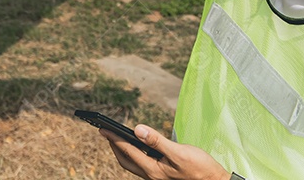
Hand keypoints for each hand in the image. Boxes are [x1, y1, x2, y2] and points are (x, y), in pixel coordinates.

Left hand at [99, 125, 229, 179]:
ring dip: (123, 151)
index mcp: (153, 170)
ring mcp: (156, 177)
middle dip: (114, 146)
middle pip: (125, 160)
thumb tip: (137, 129)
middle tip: (105, 132)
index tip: (103, 129)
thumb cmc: (200, 168)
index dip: (114, 139)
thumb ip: (157, 141)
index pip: (128, 151)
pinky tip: (138, 147)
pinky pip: (141, 164)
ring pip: (132, 164)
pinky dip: (135, 154)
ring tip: (117, 138)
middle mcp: (151, 175)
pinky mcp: (162, 175)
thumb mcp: (179, 152)